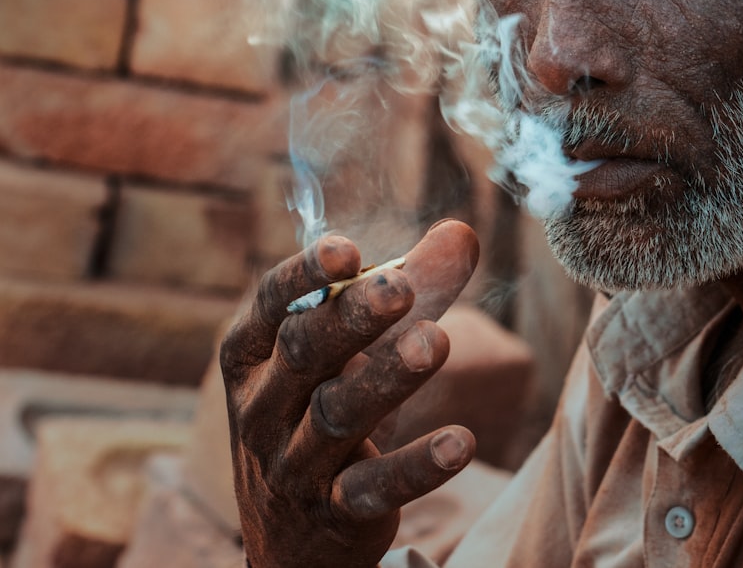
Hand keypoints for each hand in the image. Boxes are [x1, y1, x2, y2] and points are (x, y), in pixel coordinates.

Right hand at [221, 219, 479, 566]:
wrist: (291, 535)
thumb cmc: (323, 408)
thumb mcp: (354, 348)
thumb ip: (409, 287)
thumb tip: (463, 231)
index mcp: (255, 355)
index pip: (270, 305)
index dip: (304, 276)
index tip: (347, 250)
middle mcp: (264, 406)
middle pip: (303, 354)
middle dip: (349, 317)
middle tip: (400, 287)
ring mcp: (293, 464)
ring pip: (336, 417)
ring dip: (384, 379)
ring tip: (436, 343)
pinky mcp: (334, 513)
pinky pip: (372, 488)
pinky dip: (415, 467)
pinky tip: (461, 442)